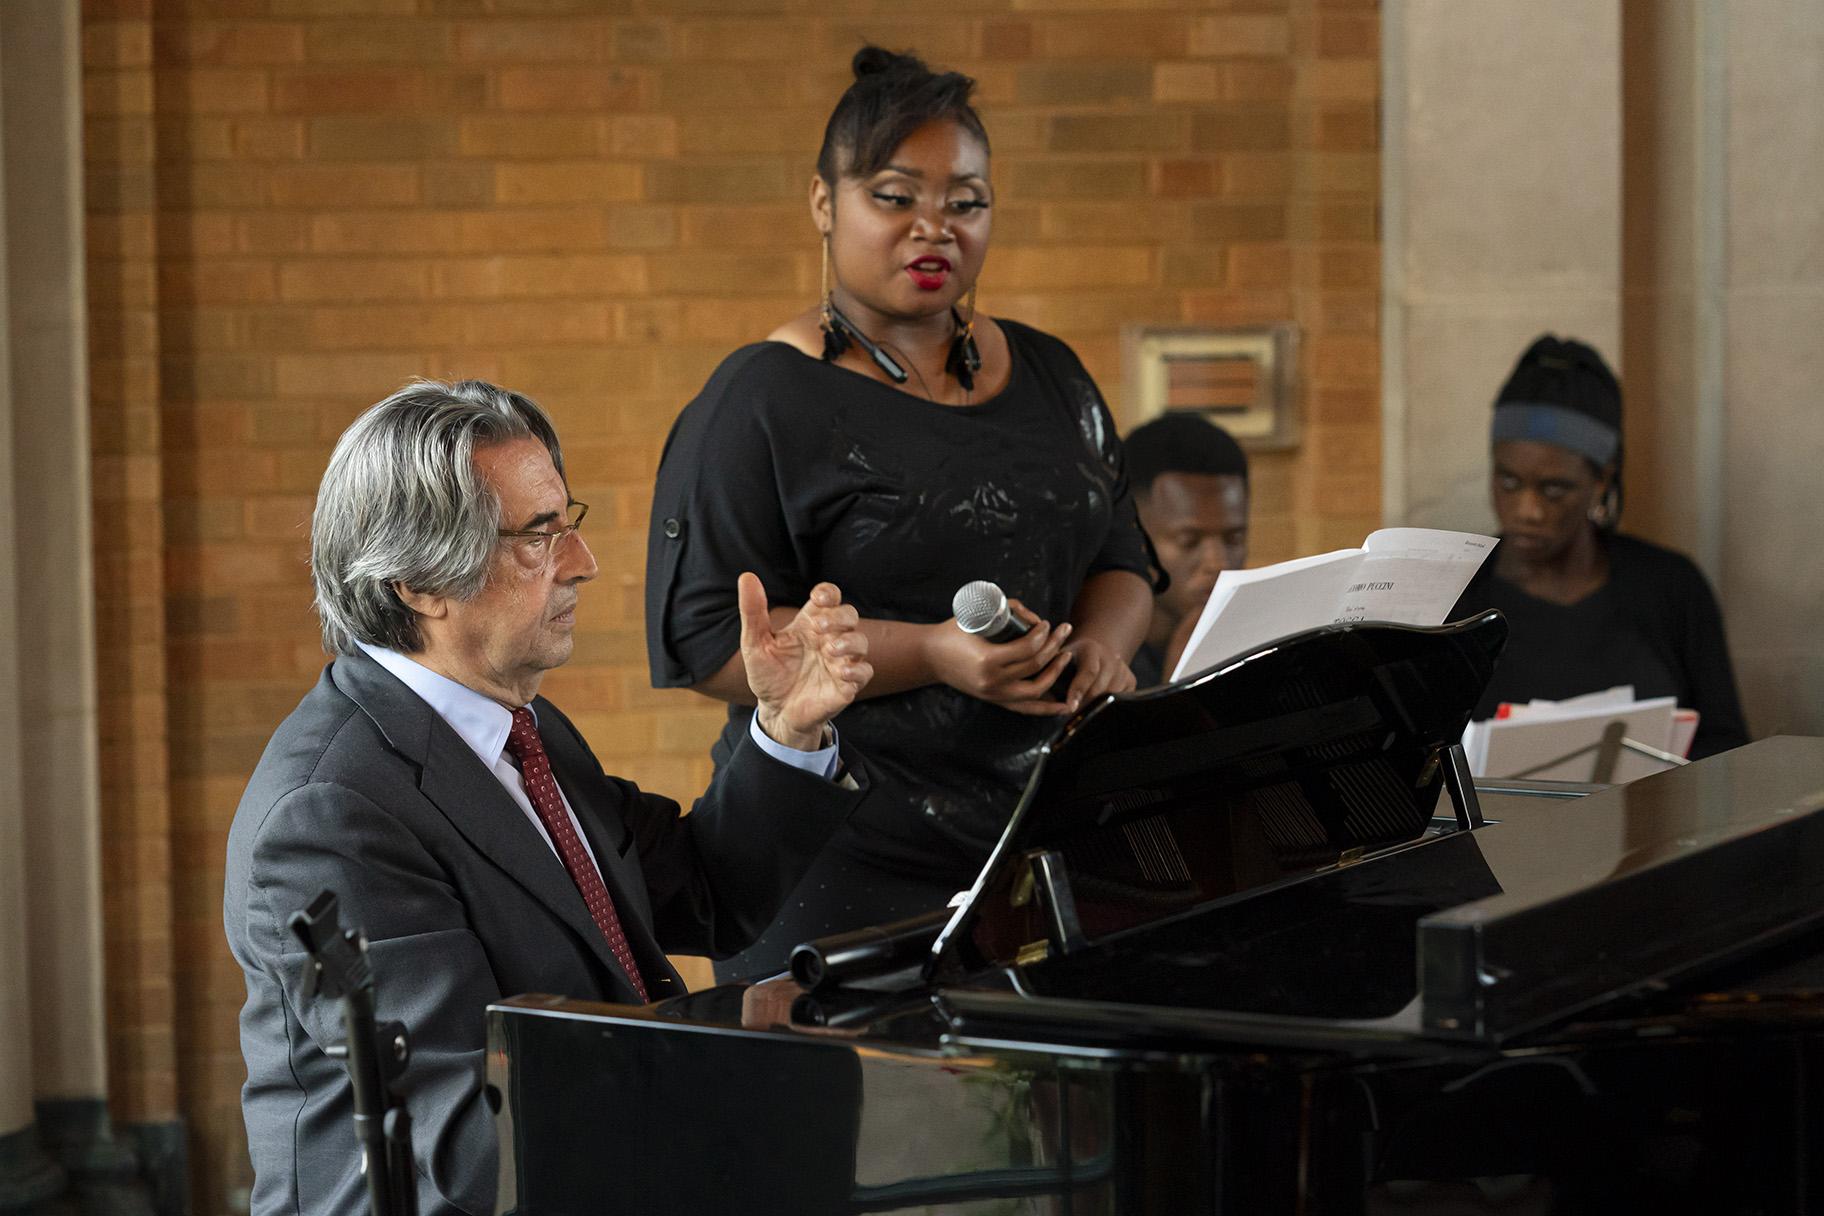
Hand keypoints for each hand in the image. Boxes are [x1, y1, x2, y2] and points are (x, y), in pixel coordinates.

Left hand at [740, 574, 871, 749]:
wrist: (774, 712)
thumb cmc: (768, 675)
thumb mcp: (755, 643)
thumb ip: (753, 611)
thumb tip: (747, 577)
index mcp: (809, 624)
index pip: (829, 598)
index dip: (829, 593)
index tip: (818, 597)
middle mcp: (828, 639)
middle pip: (849, 614)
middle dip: (839, 616)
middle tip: (820, 627)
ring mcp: (840, 661)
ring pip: (861, 641)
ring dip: (849, 642)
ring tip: (829, 650)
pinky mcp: (846, 685)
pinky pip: (864, 672)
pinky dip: (856, 669)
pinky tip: (840, 671)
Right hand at [924, 597, 1075, 716]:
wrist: (930, 657)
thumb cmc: (953, 632)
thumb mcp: (976, 615)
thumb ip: (1007, 610)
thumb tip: (1035, 619)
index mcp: (987, 660)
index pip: (1027, 649)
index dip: (1042, 635)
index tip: (1047, 624)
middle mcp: (992, 681)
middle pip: (1035, 666)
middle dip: (1053, 647)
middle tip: (1063, 632)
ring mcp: (994, 694)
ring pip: (1036, 690)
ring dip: (1055, 673)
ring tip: (1066, 656)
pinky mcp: (995, 700)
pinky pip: (1026, 709)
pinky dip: (1046, 709)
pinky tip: (1064, 705)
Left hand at [1058, 635, 1135, 711]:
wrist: (1092, 652)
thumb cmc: (1067, 661)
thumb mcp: (1058, 660)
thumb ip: (1051, 674)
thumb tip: (1044, 697)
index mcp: (1090, 648)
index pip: (1089, 671)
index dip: (1079, 690)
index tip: (1071, 707)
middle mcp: (1111, 656)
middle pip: (1101, 688)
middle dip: (1085, 703)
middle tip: (1072, 714)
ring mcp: (1123, 669)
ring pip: (1112, 696)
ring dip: (1095, 706)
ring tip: (1081, 710)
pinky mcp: (1131, 680)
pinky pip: (1120, 700)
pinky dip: (1107, 706)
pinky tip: (1094, 705)